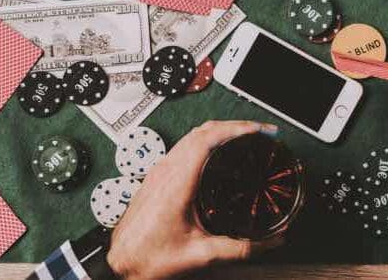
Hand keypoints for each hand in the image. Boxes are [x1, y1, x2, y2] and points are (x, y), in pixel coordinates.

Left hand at [107, 120, 281, 279]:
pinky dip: (208, 139)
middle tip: (260, 132)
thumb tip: (268, 243)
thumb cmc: (148, 258)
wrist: (119, 263)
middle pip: (203, 131)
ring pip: (192, 135)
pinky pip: (185, 145)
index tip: (257, 131)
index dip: (235, 129)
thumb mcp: (200, 256)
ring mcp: (160, 171)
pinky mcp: (157, 176)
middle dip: (236, 125)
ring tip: (244, 136)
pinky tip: (219, 151)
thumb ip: (238, 249)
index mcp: (176, 184)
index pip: (207, 139)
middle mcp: (166, 171)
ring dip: (221, 130)